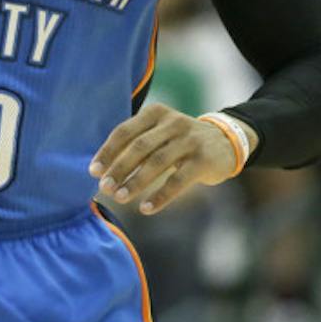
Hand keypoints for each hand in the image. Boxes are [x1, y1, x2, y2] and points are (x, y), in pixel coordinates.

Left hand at [90, 104, 247, 214]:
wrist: (226, 142)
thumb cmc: (180, 141)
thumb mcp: (160, 132)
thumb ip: (135, 144)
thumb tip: (101, 172)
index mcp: (156, 113)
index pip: (125, 131)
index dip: (108, 152)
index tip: (93, 172)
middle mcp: (173, 122)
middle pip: (140, 147)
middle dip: (119, 169)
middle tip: (105, 188)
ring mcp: (190, 140)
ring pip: (157, 162)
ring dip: (136, 182)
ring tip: (121, 198)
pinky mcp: (204, 160)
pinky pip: (178, 180)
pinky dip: (161, 196)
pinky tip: (146, 208)